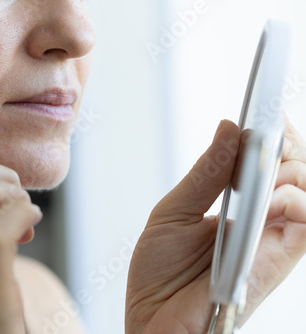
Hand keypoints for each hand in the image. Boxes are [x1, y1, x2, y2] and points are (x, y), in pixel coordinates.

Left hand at [125, 119, 305, 332]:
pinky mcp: (279, 261)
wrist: (154, 321)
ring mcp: (272, 239)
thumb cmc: (158, 275)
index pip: (267, 163)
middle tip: (263, 138)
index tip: (265, 112)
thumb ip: (206, 173)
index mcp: (235, 206)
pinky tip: (273, 196)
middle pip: (294, 168)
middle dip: (282, 144)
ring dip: (289, 169)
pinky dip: (297, 199)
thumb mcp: (173, 213)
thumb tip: (229, 126)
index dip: (271, 134)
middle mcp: (259, 219)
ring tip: (259, 171)